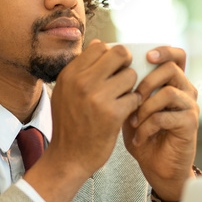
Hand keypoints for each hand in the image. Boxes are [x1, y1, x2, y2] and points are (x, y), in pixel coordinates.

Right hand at [25, 40, 142, 201]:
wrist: (68, 157)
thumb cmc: (70, 123)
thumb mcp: (65, 92)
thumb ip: (81, 69)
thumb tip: (100, 44)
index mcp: (70, 74)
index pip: (100, 46)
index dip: (110, 56)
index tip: (112, 69)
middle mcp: (81, 82)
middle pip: (119, 54)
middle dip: (126, 65)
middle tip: (123, 80)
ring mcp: (97, 97)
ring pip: (131, 75)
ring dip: (131, 87)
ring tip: (123, 99)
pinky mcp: (112, 114)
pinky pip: (135, 97)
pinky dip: (134, 104)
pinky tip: (125, 112)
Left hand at [122, 46, 198, 201]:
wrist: (156, 166)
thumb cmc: (141, 134)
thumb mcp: (129, 106)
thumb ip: (125, 86)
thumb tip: (107, 63)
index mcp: (172, 82)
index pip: (176, 55)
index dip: (163, 51)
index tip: (146, 57)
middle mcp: (185, 90)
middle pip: (171, 69)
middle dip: (146, 81)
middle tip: (131, 97)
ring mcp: (190, 106)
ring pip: (168, 92)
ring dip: (144, 107)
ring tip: (131, 122)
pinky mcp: (190, 124)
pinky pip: (166, 117)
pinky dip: (147, 127)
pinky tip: (139, 138)